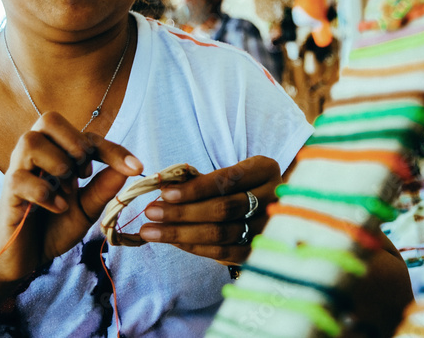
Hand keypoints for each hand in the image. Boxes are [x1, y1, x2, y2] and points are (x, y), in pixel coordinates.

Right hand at [0, 111, 143, 284]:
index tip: (136, 168)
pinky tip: (58, 207)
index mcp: (57, 155)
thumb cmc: (55, 228)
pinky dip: (44, 192)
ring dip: (57, 163)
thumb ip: (104, 189)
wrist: (27, 259)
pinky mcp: (7, 193)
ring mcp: (19, 172)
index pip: (86, 137)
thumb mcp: (87, 209)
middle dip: (75, 142)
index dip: (113, 150)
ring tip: (68, 187)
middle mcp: (36, 157)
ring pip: (30, 140)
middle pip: (49, 119)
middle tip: (85, 173)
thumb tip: (128, 169)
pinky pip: (20, 178)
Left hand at [139, 155, 280, 264]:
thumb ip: (200, 179)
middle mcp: (272, 199)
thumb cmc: (238, 185)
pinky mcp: (257, 251)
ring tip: (151, 231)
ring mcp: (267, 228)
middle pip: (224, 209)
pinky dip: (194, 247)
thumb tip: (163, 188)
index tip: (165, 193)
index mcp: (265, 170)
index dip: (195, 188)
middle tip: (151, 212)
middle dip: (182, 212)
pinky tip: (172, 241)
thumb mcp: (227, 173)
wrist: (264, 207)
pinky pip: (222, 252)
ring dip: (181, 233)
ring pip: (220, 233)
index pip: (227, 180)